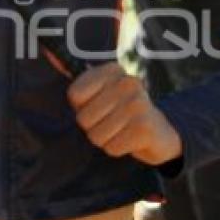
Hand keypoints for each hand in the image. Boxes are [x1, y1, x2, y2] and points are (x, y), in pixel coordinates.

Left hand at [67, 62, 181, 166]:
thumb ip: (79, 93)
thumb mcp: (99, 95)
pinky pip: (112, 148)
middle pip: (84, 118)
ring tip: (121, 131)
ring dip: (105, 140)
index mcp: (112, 70)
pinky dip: (117, 149)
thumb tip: (60, 83)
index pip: (75, 94)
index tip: (97, 106)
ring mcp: (138, 104)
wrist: (159, 131)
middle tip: (110, 122)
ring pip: (96, 136)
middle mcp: (127, 82)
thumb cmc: (119, 113)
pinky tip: (129, 139)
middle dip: (92, 127)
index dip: (81, 108)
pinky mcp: (144, 128)